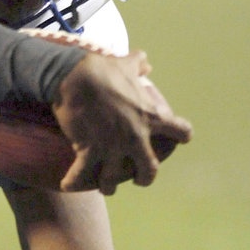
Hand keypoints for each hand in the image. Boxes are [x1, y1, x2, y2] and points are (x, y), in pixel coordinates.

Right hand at [52, 50, 191, 194]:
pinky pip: (81, 174)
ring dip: (109, 185)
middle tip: (139, 178)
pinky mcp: (89, 150)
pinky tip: (67, 185)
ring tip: (106, 187)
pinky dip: (73, 181)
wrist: (76, 77)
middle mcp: (137, 137)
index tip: (177, 138)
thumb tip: (145, 63)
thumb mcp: (125, 64)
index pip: (181, 132)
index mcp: (152, 116)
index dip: (180, 135)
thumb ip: (138, 64)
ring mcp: (113, 147)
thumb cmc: (102, 69)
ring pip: (114, 178)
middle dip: (145, 177)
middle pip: (150, 169)